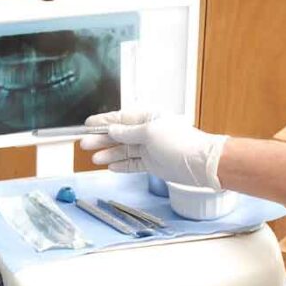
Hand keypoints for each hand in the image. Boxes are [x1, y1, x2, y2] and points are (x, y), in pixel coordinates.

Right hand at [80, 109, 228, 188]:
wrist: (200, 164)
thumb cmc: (179, 144)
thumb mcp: (149, 133)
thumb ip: (128, 133)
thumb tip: (112, 130)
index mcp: (148, 118)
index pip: (120, 119)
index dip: (103, 122)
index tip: (87, 125)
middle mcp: (148, 132)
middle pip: (119, 135)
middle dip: (102, 140)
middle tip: (84, 144)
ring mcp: (150, 148)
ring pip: (124, 151)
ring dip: (109, 154)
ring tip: (94, 159)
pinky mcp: (154, 163)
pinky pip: (133, 163)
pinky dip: (122, 165)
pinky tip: (110, 167)